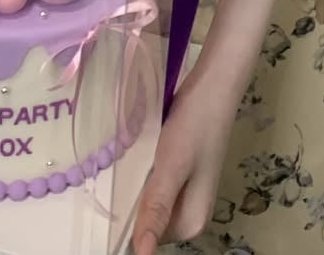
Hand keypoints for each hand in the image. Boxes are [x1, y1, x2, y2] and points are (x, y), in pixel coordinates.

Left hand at [131, 71, 236, 254]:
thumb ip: (156, 210)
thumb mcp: (172, 168)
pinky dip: (141, 174)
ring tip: (124, 164)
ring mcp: (186, 194)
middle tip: (118, 175)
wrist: (214, 84)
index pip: (145, 240)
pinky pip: (152, 185)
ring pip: (146, 202)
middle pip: (146, 222)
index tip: (109, 199)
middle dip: (129, 203)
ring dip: (133, 187)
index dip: (125, 222)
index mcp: (191, 223)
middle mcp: (190, 215)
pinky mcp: (180, 174)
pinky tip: (136, 156)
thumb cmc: (195, 125)